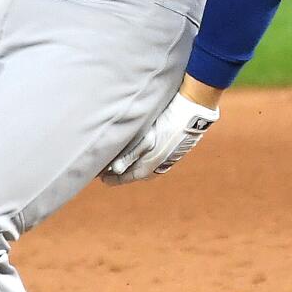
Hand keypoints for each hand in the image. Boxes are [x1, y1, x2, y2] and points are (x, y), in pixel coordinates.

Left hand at [100, 89, 219, 184]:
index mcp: (149, 168)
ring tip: (117, 160)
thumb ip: (130, 155)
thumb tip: (115, 170)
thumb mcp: (147, 140)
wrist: (192, 114)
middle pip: (132, 174)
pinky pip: (149, 160)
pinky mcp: (169, 151)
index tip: (99, 176)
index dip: (111, 178)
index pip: (124, 178)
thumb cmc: (168, 125)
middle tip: (105, 168)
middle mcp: (157, 168)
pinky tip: (134, 152)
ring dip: (128, 165)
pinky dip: (138, 159)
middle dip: (118, 172)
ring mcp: (164, 160)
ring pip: (141, 167)